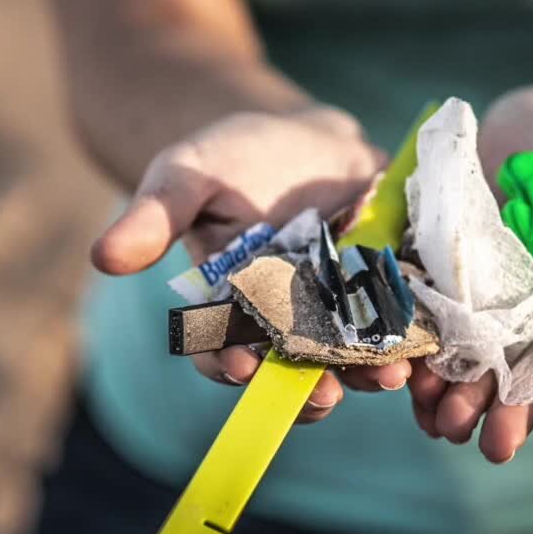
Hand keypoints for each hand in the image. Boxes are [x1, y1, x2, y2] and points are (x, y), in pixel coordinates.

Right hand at [92, 105, 412, 422]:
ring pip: (352, 356)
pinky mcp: (386, 291)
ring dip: (370, 371)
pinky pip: (401, 323)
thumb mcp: (187, 175)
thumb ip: (155, 216)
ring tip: (390, 373)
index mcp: (232, 310)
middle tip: (325, 395)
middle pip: (295, 370)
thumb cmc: (231, 157)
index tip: (240, 368)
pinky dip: (414, 336)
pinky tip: (429, 341)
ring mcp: (340, 313)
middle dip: (310, 386)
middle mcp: (286, 325)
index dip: (229, 365)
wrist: (302, 138)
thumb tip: (102, 257)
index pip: (223, 352)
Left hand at [408, 84, 532, 461]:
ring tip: (440, 423)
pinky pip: (433, 327)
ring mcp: (495, 304)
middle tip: (490, 446)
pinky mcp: (449, 279)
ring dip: (459, 401)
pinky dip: (419, 357)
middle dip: (510, 417)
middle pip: (531, 382)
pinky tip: (405, 380)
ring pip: (477, 367)